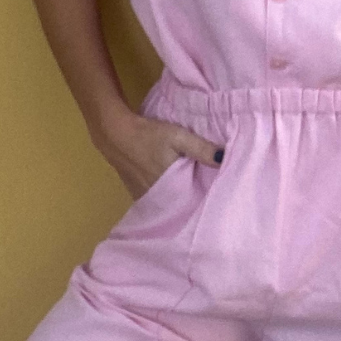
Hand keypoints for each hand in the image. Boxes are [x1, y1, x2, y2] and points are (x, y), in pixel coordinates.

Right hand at [91, 98, 222, 198]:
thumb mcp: (179, 137)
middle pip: (183, 207)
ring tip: (199, 198)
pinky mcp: (139, 194)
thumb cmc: (149, 135)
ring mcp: (147, 198)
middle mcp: (159, 199)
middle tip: (215, 199)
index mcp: (172, 188)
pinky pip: (159, 202)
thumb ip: (202, 149)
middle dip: (197, 204)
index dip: (208, 202)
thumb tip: (225, 160)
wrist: (115, 133)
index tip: (223, 199)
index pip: (195, 204)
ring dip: (182, 203)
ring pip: (170, 206)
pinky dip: (168, 199)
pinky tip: (178, 193)